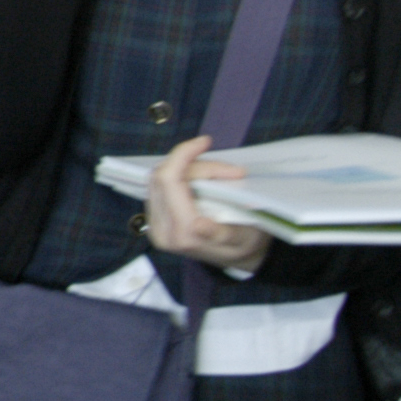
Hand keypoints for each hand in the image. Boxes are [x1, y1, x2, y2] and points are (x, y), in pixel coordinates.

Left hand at [144, 134, 271, 269]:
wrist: (239, 258)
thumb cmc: (246, 245)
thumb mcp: (242, 239)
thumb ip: (220, 233)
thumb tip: (198, 225)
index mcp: (182, 234)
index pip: (169, 181)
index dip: (183, 155)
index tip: (206, 142)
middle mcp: (161, 230)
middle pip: (165, 176)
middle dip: (197, 164)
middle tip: (231, 171)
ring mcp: (154, 224)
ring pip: (161, 179)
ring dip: (190, 168)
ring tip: (222, 174)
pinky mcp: (156, 218)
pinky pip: (161, 186)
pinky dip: (183, 175)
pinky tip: (204, 178)